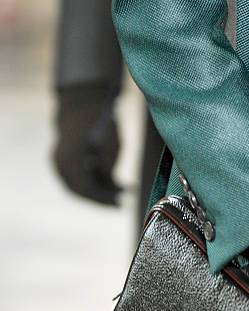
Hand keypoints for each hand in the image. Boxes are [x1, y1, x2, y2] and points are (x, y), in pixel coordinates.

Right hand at [53, 84, 120, 205]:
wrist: (82, 101)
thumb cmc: (99, 121)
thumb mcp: (111, 145)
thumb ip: (108, 169)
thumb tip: (110, 188)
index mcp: (69, 161)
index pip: (85, 188)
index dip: (104, 198)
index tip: (120, 203)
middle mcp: (60, 164)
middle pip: (80, 191)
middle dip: (101, 198)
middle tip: (120, 202)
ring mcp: (59, 163)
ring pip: (79, 186)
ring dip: (99, 190)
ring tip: (120, 190)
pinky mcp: (64, 161)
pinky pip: (78, 178)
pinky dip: (94, 181)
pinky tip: (113, 182)